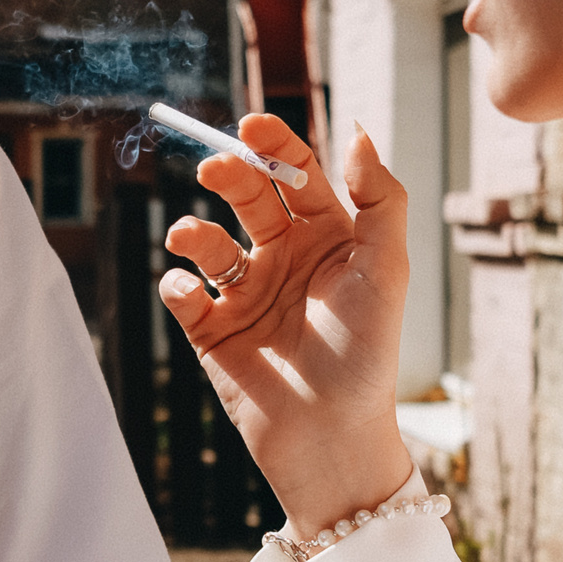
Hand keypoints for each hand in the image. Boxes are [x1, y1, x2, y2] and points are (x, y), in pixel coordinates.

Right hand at [157, 116, 415, 533]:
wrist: (331, 435)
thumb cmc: (368, 353)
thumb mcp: (386, 269)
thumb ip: (380, 198)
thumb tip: (357, 130)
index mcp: (328, 238)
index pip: (297, 174)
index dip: (275, 145)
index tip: (253, 125)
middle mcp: (284, 259)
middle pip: (248, 196)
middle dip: (230, 175)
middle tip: (216, 169)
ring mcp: (246, 294)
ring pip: (208, 241)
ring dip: (193, 230)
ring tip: (190, 238)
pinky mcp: (212, 331)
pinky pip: (183, 294)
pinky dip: (176, 285)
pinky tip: (187, 291)